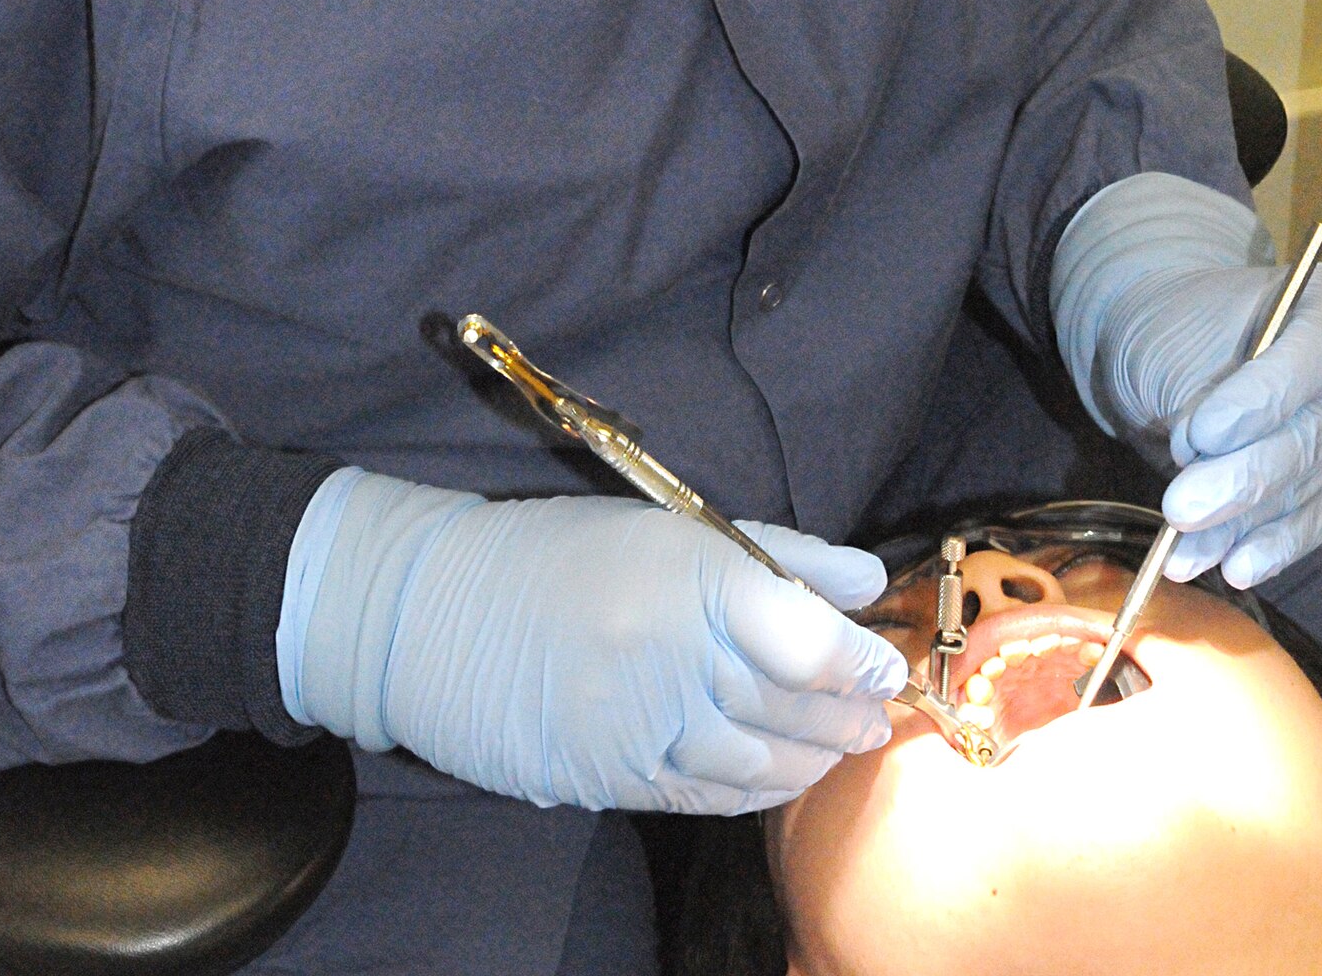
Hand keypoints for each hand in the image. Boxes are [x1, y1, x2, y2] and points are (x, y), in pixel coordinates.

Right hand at [286, 479, 905, 813]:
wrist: (440, 613)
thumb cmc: (564, 553)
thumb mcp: (672, 526)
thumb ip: (779, 553)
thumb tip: (865, 579)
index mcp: (692, 578)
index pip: (808, 638)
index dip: (860, 658)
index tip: (882, 661)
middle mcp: (673, 655)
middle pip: (794, 704)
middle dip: (849, 712)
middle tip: (875, 709)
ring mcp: (641, 725)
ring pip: (762, 762)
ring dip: (813, 757)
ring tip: (836, 742)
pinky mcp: (612, 778)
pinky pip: (709, 795)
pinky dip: (755, 788)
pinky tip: (774, 772)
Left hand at [1052, 173, 1321, 586]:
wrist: (1179, 341)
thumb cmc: (1175, 325)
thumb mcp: (1173, 339)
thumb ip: (1196, 394)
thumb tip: (1202, 459)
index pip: (1308, 358)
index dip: (1258, 402)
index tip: (1199, 434)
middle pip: (1316, 433)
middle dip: (1244, 478)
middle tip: (1179, 508)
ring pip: (1312, 486)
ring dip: (1245, 527)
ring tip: (1183, 554)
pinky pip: (1316, 518)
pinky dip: (1269, 545)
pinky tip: (1230, 565)